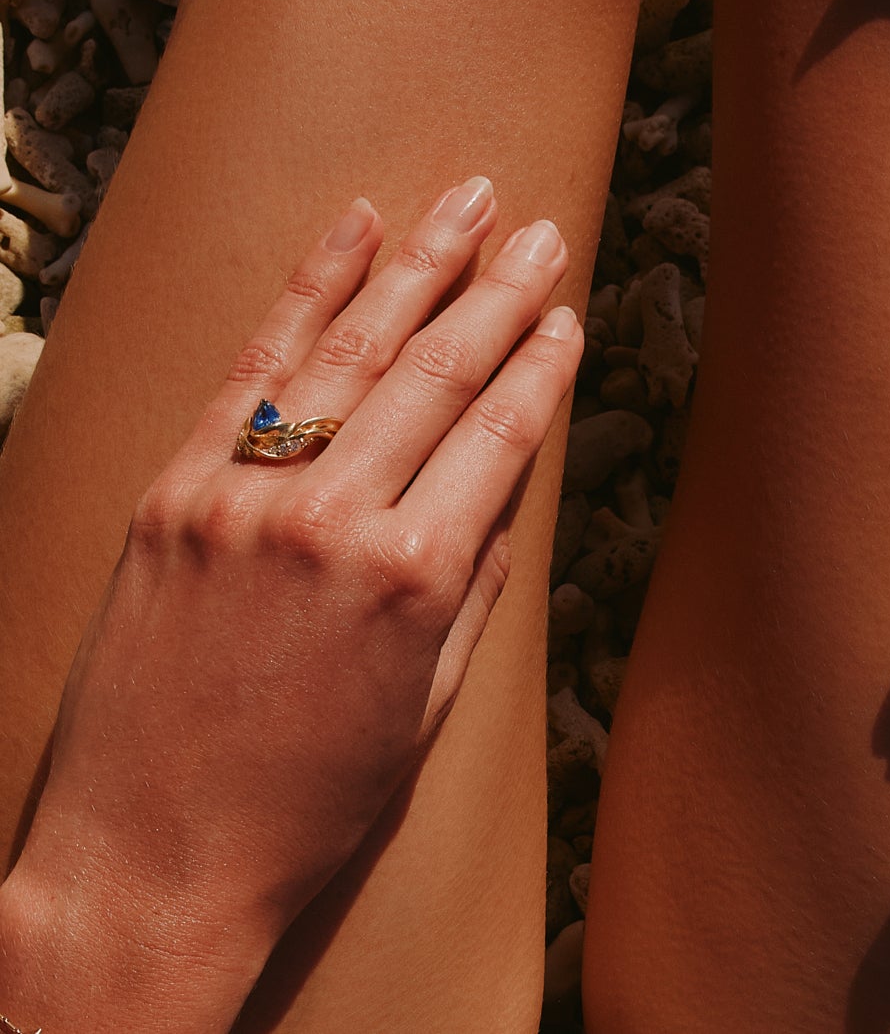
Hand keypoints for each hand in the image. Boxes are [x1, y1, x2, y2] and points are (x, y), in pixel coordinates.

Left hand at [0, 179, 580, 1033]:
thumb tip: (501, 495)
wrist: (148, 863)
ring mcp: (246, 495)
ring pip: (354, 350)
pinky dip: (308, 290)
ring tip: (469, 199)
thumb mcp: (423, 709)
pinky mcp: (176, 490)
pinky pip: (253, 367)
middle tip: (545, 231)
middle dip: (501, 292)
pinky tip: (351, 230)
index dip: (542, 365)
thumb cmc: (303, 803)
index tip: (568, 313)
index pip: (500, 436)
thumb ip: (473, 590)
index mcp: (413, 580)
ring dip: (419, 265)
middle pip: (439, 373)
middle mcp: (334, 520)